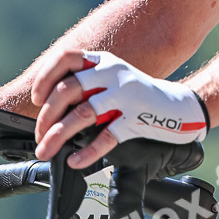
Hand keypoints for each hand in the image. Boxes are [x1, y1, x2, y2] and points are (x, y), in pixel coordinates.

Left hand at [32, 49, 207, 170]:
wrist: (180, 107)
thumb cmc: (139, 97)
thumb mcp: (113, 80)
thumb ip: (87, 86)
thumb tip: (48, 110)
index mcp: (104, 61)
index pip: (67, 58)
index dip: (46, 77)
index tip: (37, 99)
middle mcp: (113, 73)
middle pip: (68, 89)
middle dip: (46, 116)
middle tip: (40, 136)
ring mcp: (126, 95)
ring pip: (83, 113)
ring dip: (58, 135)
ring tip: (46, 151)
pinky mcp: (137, 118)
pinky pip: (106, 136)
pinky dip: (87, 152)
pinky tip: (75, 161)